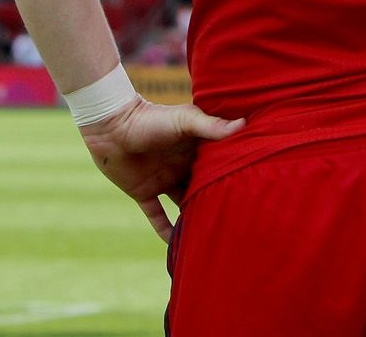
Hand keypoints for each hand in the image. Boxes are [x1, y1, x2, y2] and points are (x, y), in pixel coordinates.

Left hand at [77, 98, 243, 241]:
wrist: (112, 126)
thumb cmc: (151, 118)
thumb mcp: (185, 120)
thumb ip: (211, 126)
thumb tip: (243, 125)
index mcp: (196, 148)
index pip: (219, 165)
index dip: (233, 174)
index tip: (254, 187)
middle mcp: (182, 166)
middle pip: (203, 187)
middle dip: (216, 199)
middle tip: (238, 219)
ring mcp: (164, 180)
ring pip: (183, 204)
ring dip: (193, 217)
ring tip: (214, 235)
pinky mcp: (144, 192)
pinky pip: (157, 216)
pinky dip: (165, 231)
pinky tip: (177, 246)